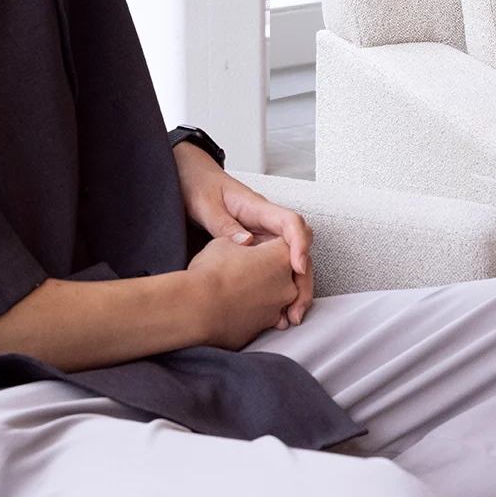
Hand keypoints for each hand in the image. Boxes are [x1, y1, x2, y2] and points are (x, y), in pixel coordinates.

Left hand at [173, 140, 314, 326]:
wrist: (191, 179)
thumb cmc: (200, 186)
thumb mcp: (207, 205)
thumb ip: (225, 225)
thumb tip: (247, 244)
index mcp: (259, 208)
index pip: (291, 222)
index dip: (300, 244)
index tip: (298, 266)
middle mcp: (268, 223)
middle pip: (300, 247)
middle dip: (304, 278)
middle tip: (295, 307)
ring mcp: (265, 236)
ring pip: (291, 261)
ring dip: (295, 288)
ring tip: (289, 317)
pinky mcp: (258, 249)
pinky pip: (276, 267)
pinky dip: (280, 288)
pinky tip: (275, 311)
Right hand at [186, 234, 301, 349]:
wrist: (198, 309)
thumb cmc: (210, 272)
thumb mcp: (222, 244)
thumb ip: (240, 244)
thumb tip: (241, 247)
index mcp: (281, 256)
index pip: (286, 247)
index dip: (268, 248)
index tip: (254, 251)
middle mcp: (287, 284)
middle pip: (286, 276)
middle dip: (268, 274)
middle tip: (244, 272)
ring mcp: (277, 310)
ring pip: (276, 301)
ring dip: (262, 296)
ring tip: (236, 292)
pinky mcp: (263, 330)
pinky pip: (261, 319)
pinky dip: (251, 315)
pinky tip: (233, 309)